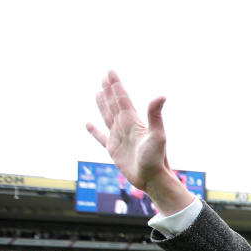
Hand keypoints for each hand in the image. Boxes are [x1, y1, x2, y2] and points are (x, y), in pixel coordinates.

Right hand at [86, 71, 193, 214]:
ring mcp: (119, 138)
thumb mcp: (157, 135)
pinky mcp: (113, 150)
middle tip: (104, 77)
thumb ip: (155, 115)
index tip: (110, 72)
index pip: (122, 99)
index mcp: (133, 122)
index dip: (116, 85)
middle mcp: (125, 127)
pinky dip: (94, 131)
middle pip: (114, 105)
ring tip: (98, 92)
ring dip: (103, 105)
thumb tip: (161, 96)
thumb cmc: (156, 158)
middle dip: (109, 90)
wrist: (153, 178)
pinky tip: (88, 124)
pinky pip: (101, 137)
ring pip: (108, 117)